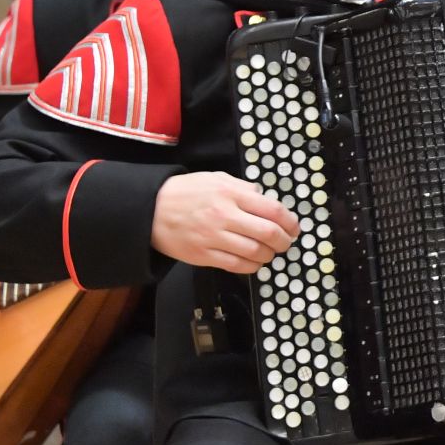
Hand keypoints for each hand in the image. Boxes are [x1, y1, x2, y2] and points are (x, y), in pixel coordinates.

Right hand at [151, 171, 299, 273]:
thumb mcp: (216, 178)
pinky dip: (251, 266)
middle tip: (286, 243)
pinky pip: (235, 265)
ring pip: (255, 252)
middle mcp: (225, 216)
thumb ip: (243, 187)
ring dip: (269, 255)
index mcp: (231, 194)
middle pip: (268, 233)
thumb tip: (264, 198)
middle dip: (284, 241)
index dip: (290, 222)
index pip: (273, 210)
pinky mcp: (203, 256)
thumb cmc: (186, 192)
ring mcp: (213, 238)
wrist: (150, 209)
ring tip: (271, 252)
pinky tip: (255, 262)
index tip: (294, 228)